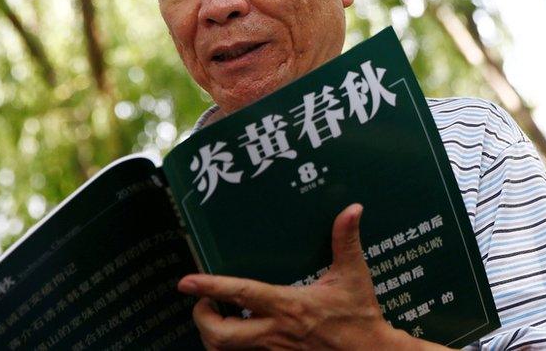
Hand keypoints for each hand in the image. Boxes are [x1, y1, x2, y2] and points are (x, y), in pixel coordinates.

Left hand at [177, 204, 446, 349]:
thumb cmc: (360, 317)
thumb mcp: (353, 276)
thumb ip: (346, 240)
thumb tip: (352, 209)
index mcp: (289, 305)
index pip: (241, 294)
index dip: (210, 288)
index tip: (186, 282)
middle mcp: (275, 332)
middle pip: (220, 335)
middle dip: (201, 319)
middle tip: (202, 303)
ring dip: (212, 336)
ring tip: (215, 317)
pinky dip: (231, 349)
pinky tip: (238, 334)